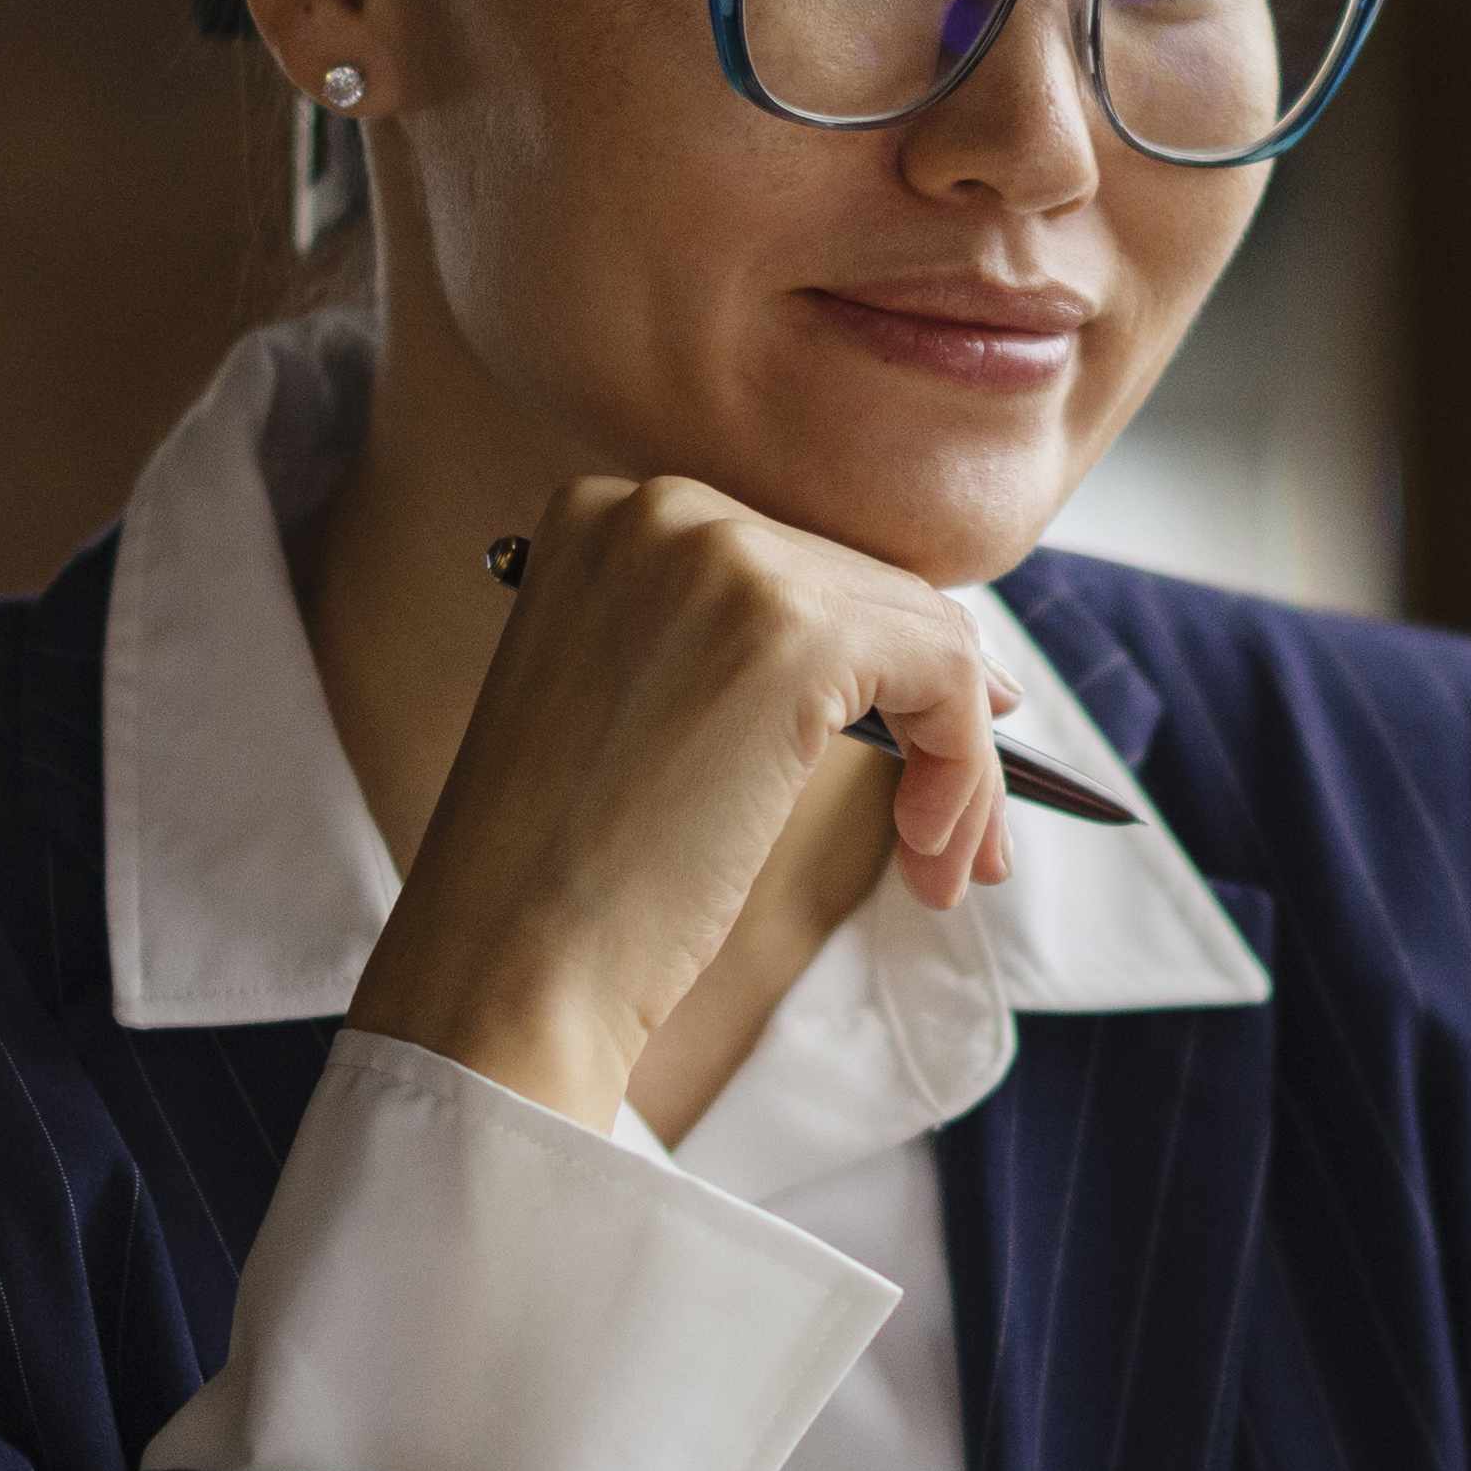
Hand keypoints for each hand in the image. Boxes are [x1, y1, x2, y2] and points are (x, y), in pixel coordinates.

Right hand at [347, 474, 1019, 1127]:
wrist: (507, 959)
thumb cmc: (564, 873)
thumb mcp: (643, 709)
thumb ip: (742, 652)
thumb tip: (927, 654)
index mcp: (607, 517)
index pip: (801, 567)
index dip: (877, 667)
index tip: (924, 756)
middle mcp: (660, 510)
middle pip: (868, 593)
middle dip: (934, 721)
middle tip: (950, 845)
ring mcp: (724, 560)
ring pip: (923, 634)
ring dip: (957, 762)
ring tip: (941, 869)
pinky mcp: (792, 632)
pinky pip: (946, 674)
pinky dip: (963, 768)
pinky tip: (927, 854)